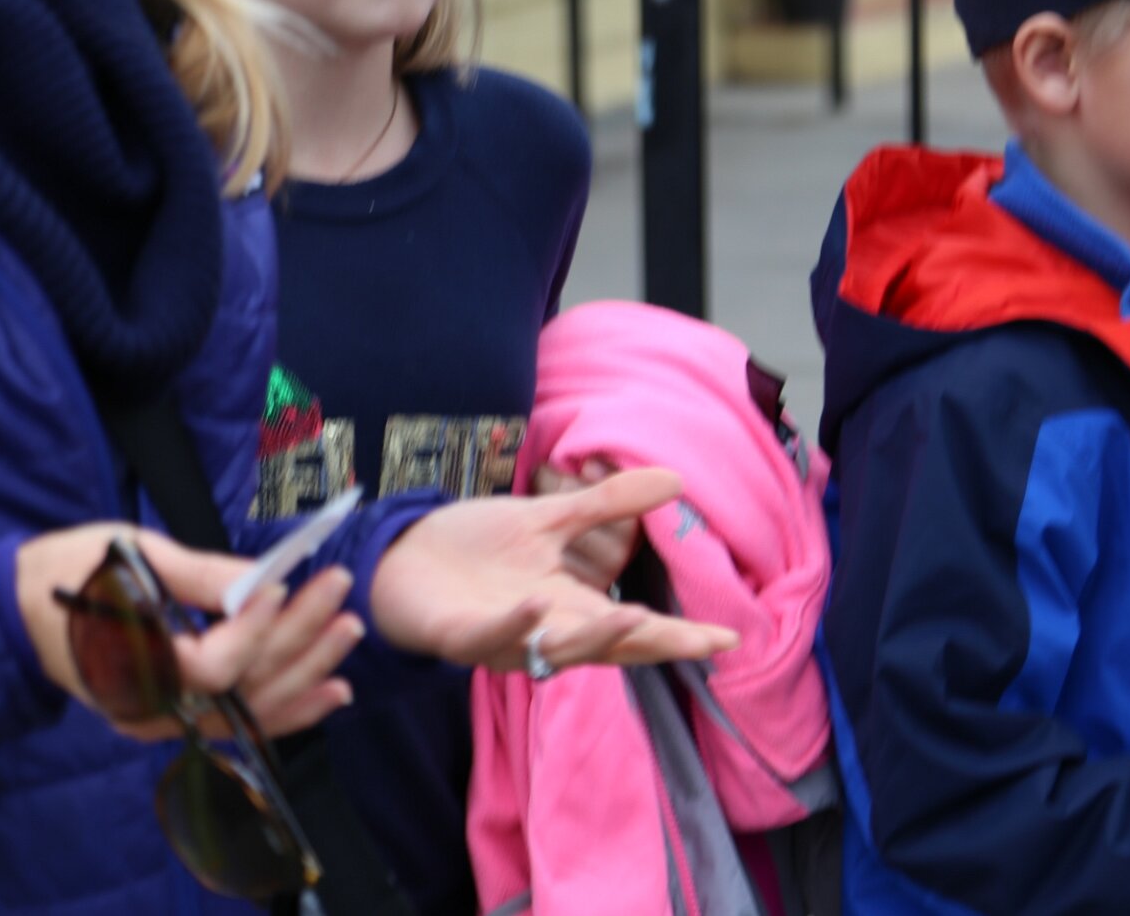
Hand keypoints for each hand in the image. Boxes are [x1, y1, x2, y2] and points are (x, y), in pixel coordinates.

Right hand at [14, 524, 360, 740]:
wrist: (17, 612)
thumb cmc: (68, 573)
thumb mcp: (126, 555)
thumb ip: (196, 575)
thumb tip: (259, 580)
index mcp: (131, 668)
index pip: (211, 665)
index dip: (254, 630)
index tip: (282, 585)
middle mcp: (149, 711)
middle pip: (241, 689)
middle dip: (298, 640)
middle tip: (340, 595)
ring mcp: (161, 723)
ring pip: (248, 713)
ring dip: (305, 677)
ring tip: (347, 639)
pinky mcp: (172, 718)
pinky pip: (237, 721)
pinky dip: (286, 707)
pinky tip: (328, 691)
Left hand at [368, 468, 737, 671]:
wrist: (401, 558)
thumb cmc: (475, 549)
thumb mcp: (547, 521)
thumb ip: (606, 506)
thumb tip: (676, 480)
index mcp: (570, 606)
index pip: (635, 627)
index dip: (680, 634)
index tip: (729, 639)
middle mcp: (545, 632)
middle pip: (609, 646)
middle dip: (653, 643)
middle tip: (701, 643)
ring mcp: (503, 639)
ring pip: (557, 650)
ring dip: (595, 637)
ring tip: (635, 616)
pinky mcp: (459, 636)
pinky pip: (491, 636)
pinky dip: (514, 623)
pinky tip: (537, 602)